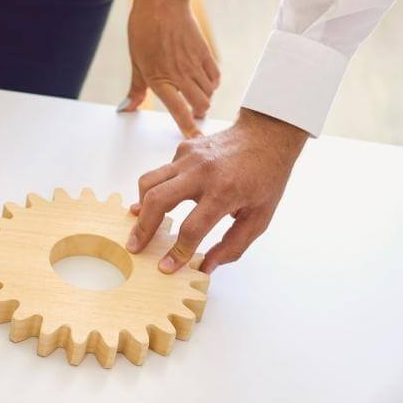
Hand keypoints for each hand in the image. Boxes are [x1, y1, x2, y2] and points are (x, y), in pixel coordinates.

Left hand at [122, 0, 217, 136]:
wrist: (161, 3)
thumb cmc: (143, 31)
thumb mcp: (136, 62)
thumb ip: (136, 89)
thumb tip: (127, 108)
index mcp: (160, 79)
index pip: (178, 110)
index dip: (188, 126)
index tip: (195, 138)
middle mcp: (180, 74)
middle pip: (201, 104)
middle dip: (198, 113)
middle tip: (193, 112)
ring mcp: (194, 63)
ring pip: (209, 92)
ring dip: (205, 98)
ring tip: (196, 95)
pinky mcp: (205, 52)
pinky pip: (215, 77)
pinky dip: (212, 84)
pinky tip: (204, 82)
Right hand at [127, 108, 307, 272]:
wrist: (267, 135)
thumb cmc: (266, 177)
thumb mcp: (259, 218)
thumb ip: (233, 246)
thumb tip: (206, 267)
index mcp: (224, 192)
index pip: (192, 228)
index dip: (177, 252)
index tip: (166, 267)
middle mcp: (202, 172)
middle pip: (158, 201)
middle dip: (143, 228)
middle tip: (135, 247)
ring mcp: (189, 158)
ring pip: (149, 182)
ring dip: (141, 207)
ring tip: (141, 224)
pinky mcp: (183, 149)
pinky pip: (161, 172)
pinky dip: (156, 189)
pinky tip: (163, 201)